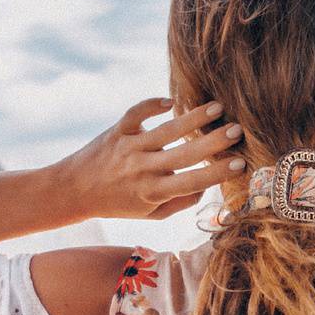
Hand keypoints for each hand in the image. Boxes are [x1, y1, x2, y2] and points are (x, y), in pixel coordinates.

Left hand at [55, 97, 245, 219]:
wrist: (74, 190)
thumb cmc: (117, 203)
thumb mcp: (149, 213)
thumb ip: (179, 203)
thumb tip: (206, 188)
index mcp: (153, 192)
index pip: (192, 182)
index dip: (217, 173)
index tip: (240, 164)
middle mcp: (143, 168)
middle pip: (185, 153)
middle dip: (213, 142)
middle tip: (238, 130)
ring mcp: (131, 147)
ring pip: (167, 130)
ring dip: (193, 118)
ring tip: (217, 107)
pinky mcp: (118, 130)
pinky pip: (138, 113)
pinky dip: (153, 104)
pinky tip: (171, 101)